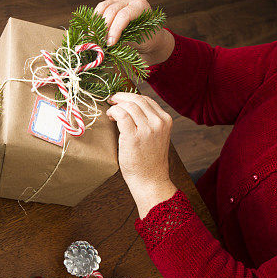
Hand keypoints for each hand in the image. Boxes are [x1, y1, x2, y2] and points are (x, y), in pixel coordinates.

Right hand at [95, 0, 174, 65]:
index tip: (110, 44)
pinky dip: (95, 20)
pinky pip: (100, 9)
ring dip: (97, 23)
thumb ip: (123, 40)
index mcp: (141, 6)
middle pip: (112, 10)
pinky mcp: (111, 4)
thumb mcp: (139, 42)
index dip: (115, 30)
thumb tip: (106, 45)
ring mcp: (120, 0)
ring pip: (103, 7)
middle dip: (104, 28)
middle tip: (100, 43)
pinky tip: (93, 31)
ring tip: (94, 37)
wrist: (150, 37)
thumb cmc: (147, 40)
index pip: (124, 15)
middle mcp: (130, 0)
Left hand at [106, 91, 177, 217]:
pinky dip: (114, 112)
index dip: (131, 97)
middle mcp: (159, 122)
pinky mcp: (134, 136)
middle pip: (137, 99)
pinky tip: (110, 117)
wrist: (150, 180)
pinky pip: (121, 114)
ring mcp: (147, 129)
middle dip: (121, 97)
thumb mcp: (156, 136)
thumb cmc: (150, 161)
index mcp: (166, 120)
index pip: (147, 100)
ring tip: (111, 113)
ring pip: (129, 105)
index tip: (121, 100)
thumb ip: (149, 121)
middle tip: (112, 101)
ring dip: (116, 106)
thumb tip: (129, 106)